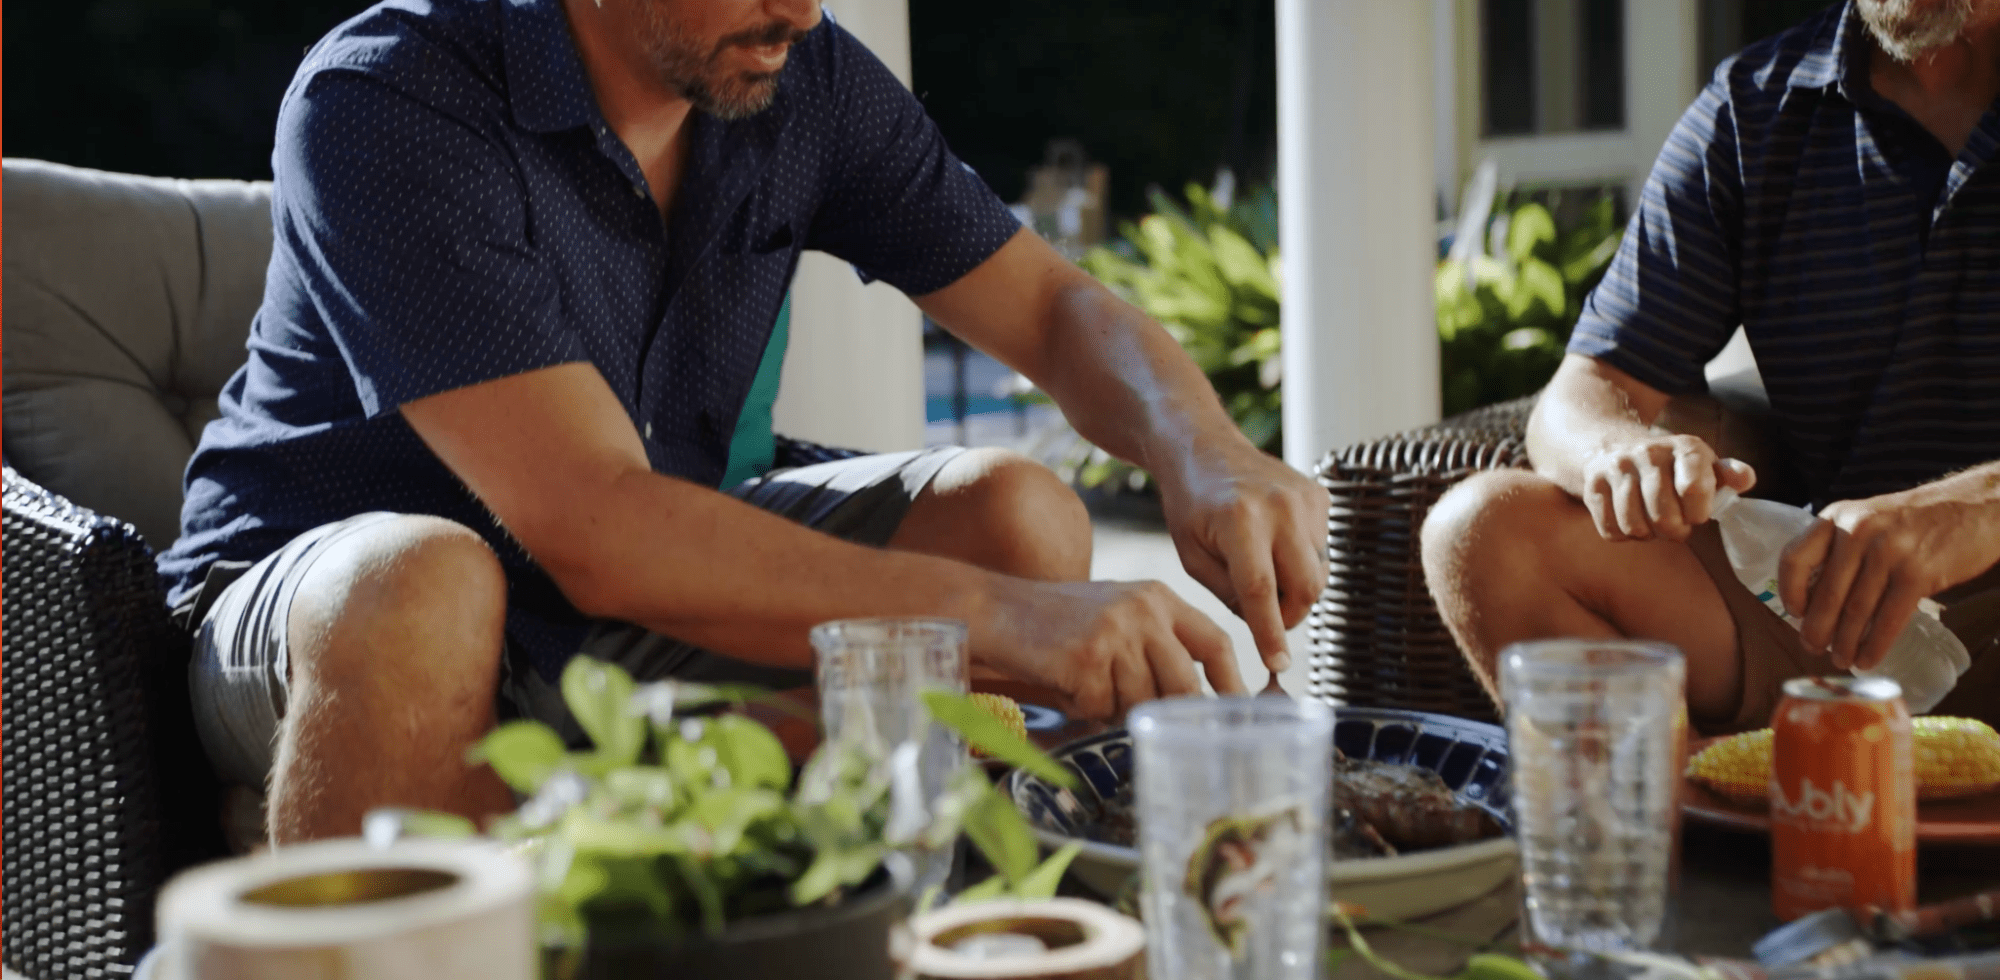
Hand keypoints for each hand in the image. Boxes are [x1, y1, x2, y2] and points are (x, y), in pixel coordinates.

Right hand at [976, 579, 1244, 719]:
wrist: (999, 610)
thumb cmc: (1059, 621)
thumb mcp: (1120, 615)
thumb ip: (1159, 644)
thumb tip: (1198, 700)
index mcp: (1159, 598)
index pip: (1215, 641)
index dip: (1232, 680)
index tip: (1240, 709)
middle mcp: (1144, 611)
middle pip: (1184, 683)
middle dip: (1174, 714)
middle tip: (1164, 729)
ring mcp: (1116, 633)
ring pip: (1141, 701)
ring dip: (1117, 708)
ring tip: (1089, 687)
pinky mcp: (1087, 658)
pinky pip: (1103, 707)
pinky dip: (1086, 708)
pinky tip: (1068, 685)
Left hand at [1154, 439, 1331, 673]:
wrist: (1204, 447)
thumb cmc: (1190, 504)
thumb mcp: (1192, 555)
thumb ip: (1229, 593)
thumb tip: (1266, 628)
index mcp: (1240, 520)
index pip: (1261, 591)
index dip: (1270, 633)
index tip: (1278, 664)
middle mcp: (1280, 506)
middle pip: (1305, 587)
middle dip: (1288, 615)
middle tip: (1266, 619)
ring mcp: (1305, 498)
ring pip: (1318, 573)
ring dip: (1294, 587)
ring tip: (1262, 570)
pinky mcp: (1320, 496)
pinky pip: (1322, 549)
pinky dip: (1301, 561)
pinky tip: (1274, 544)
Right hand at [1579, 434, 1755, 542]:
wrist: (1613, 445)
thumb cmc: (1671, 465)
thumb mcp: (1703, 463)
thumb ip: (1729, 474)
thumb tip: (1744, 480)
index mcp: (1684, 447)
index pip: (1692, 488)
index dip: (1698, 512)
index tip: (1698, 514)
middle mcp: (1648, 453)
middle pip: (1663, 516)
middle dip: (1674, 531)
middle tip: (1676, 525)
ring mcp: (1617, 468)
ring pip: (1634, 526)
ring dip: (1647, 534)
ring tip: (1653, 523)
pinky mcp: (1593, 485)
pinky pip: (1610, 529)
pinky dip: (1623, 535)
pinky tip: (1631, 521)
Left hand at [1779, 489, 1998, 670]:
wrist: (1976, 505)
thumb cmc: (1918, 518)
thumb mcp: (1869, 518)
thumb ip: (1841, 546)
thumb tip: (1815, 595)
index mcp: (1837, 516)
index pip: (1795, 559)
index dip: (1789, 593)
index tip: (1794, 614)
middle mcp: (1857, 532)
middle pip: (1825, 593)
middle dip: (1816, 629)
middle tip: (1813, 649)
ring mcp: (1888, 552)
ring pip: (1855, 611)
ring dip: (1845, 643)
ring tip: (1841, 659)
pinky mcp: (1918, 574)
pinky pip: (1888, 620)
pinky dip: (1875, 645)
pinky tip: (1868, 659)